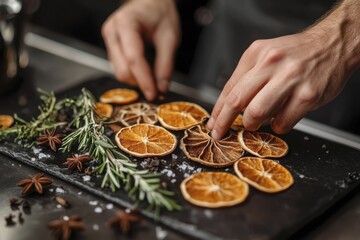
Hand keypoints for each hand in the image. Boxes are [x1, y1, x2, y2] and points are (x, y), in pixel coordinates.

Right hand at [102, 0, 179, 100]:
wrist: (150, 3)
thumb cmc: (160, 14)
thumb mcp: (170, 37)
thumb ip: (166, 64)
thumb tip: (162, 87)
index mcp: (126, 23)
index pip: (133, 58)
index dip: (143, 79)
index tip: (153, 94)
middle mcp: (112, 31)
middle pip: (122, 68)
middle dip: (139, 82)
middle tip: (157, 90)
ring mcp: (109, 39)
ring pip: (119, 71)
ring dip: (136, 80)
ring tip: (153, 80)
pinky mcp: (111, 48)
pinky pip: (120, 67)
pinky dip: (133, 75)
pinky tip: (145, 73)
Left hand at [207, 23, 354, 139]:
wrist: (333, 44)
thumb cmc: (297, 54)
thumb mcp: (267, 55)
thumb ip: (249, 78)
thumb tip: (231, 108)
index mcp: (256, 53)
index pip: (229, 87)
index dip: (218, 110)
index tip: (213, 124)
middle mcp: (271, 63)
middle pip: (237, 101)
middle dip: (224, 122)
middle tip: (221, 133)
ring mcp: (290, 79)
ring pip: (256, 114)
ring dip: (252, 125)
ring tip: (256, 122)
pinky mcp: (307, 95)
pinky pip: (282, 122)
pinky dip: (277, 126)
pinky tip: (281, 118)